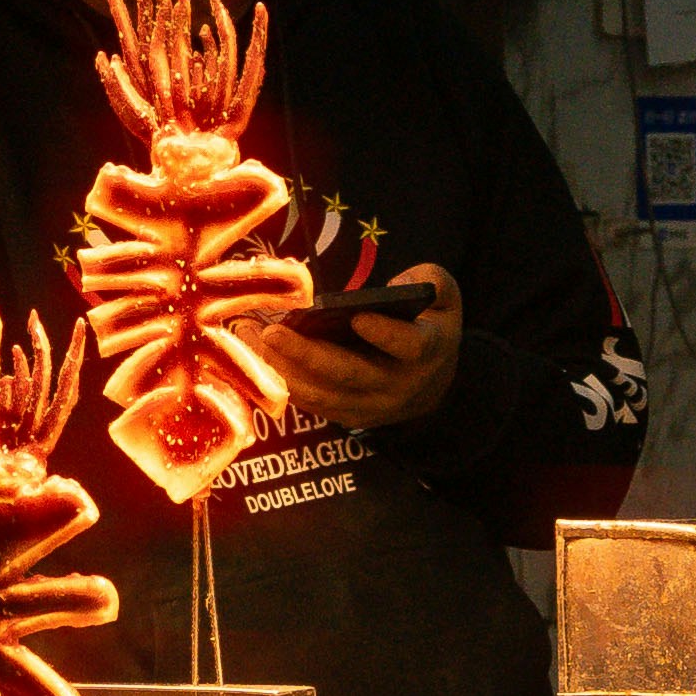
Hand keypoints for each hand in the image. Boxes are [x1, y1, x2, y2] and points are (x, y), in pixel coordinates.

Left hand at [268, 264, 460, 431]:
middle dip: (307, 354)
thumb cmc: (430, 328)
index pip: (409, 346)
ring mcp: (371, 406)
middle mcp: (397, 385)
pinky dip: (282, 381)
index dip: (386, 334)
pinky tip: (254, 355)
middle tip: (271, 332)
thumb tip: (393, 286)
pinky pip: (311, 403)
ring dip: (282, 369)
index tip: (358, 316)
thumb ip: (433, 280)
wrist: (430, 385)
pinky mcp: (347, 415)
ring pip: (322, 393)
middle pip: (349, 374)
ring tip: (249, 337)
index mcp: (426, 352)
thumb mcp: (446, 298)